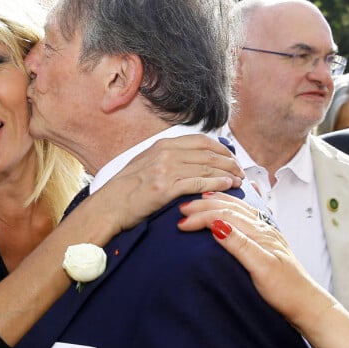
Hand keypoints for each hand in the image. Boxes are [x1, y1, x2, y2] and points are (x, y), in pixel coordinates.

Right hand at [92, 135, 243, 234]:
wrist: (108, 206)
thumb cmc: (127, 188)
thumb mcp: (148, 162)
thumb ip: (170, 157)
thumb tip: (193, 158)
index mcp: (163, 144)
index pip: (201, 141)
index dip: (221, 149)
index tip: (232, 158)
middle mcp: (166, 152)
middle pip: (208, 153)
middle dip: (229, 162)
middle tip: (241, 171)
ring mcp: (165, 169)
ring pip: (207, 166)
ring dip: (227, 173)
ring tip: (238, 181)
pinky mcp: (165, 188)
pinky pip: (198, 182)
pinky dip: (216, 183)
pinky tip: (227, 186)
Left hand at [178, 192, 348, 347]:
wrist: (307, 302)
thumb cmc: (284, 282)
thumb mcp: (261, 255)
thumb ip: (244, 238)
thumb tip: (221, 224)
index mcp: (262, 227)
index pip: (233, 205)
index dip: (211, 200)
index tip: (190, 201)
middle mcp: (265, 231)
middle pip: (231, 209)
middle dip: (204, 204)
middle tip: (182, 205)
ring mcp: (267, 245)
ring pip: (236, 220)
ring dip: (210, 213)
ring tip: (189, 213)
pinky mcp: (266, 264)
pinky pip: (247, 245)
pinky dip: (231, 235)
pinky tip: (217, 229)